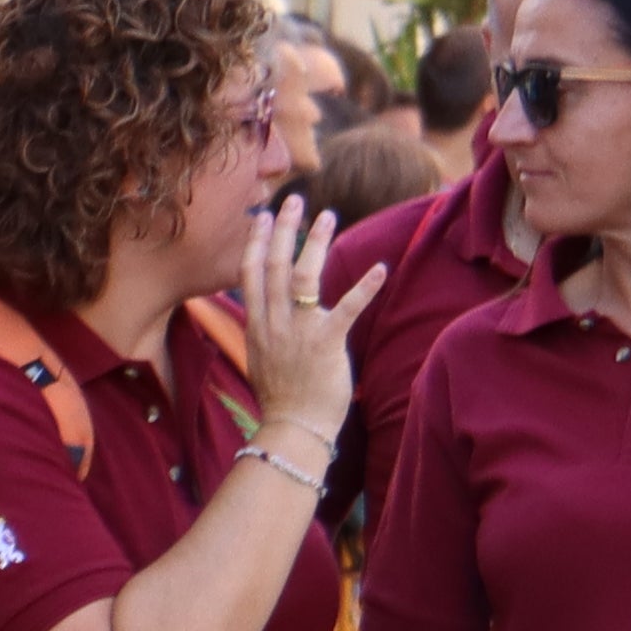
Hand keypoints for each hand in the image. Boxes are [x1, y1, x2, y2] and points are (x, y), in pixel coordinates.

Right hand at [239, 197, 384, 451]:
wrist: (293, 430)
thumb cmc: (282, 400)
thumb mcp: (261, 360)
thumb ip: (263, 332)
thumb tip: (263, 315)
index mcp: (257, 326)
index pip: (250, 274)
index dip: (256, 242)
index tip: (261, 218)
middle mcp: (273, 323)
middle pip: (275, 265)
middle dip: (283, 229)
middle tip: (293, 200)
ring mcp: (297, 332)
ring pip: (303, 277)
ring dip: (316, 243)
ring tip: (328, 216)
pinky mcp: (326, 344)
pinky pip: (346, 309)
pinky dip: (364, 288)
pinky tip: (380, 269)